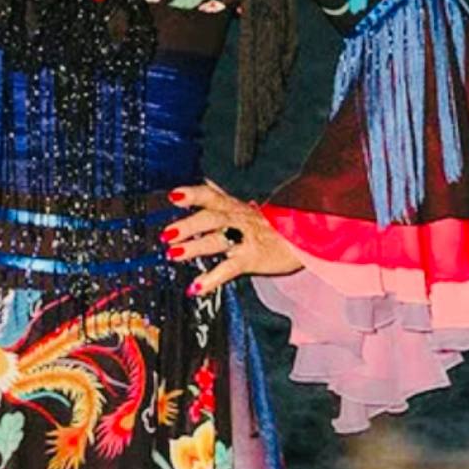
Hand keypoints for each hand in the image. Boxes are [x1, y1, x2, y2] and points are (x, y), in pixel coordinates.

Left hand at [161, 176, 303, 296]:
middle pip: (211, 218)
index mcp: (232, 206)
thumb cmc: (268, 224)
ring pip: (218, 240)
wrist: (301, 238)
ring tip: (173, 254)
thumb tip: (204, 181)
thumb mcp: (243, 205)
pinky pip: (229, 269)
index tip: (173, 195)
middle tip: (167, 233)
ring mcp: (245, 240)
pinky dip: (212, 279)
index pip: (211, 195)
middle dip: (188, 224)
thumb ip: (221, 195)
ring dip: (194, 247)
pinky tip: (196, 287)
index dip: (192, 194)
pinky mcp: (251, 259)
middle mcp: (237, 220)